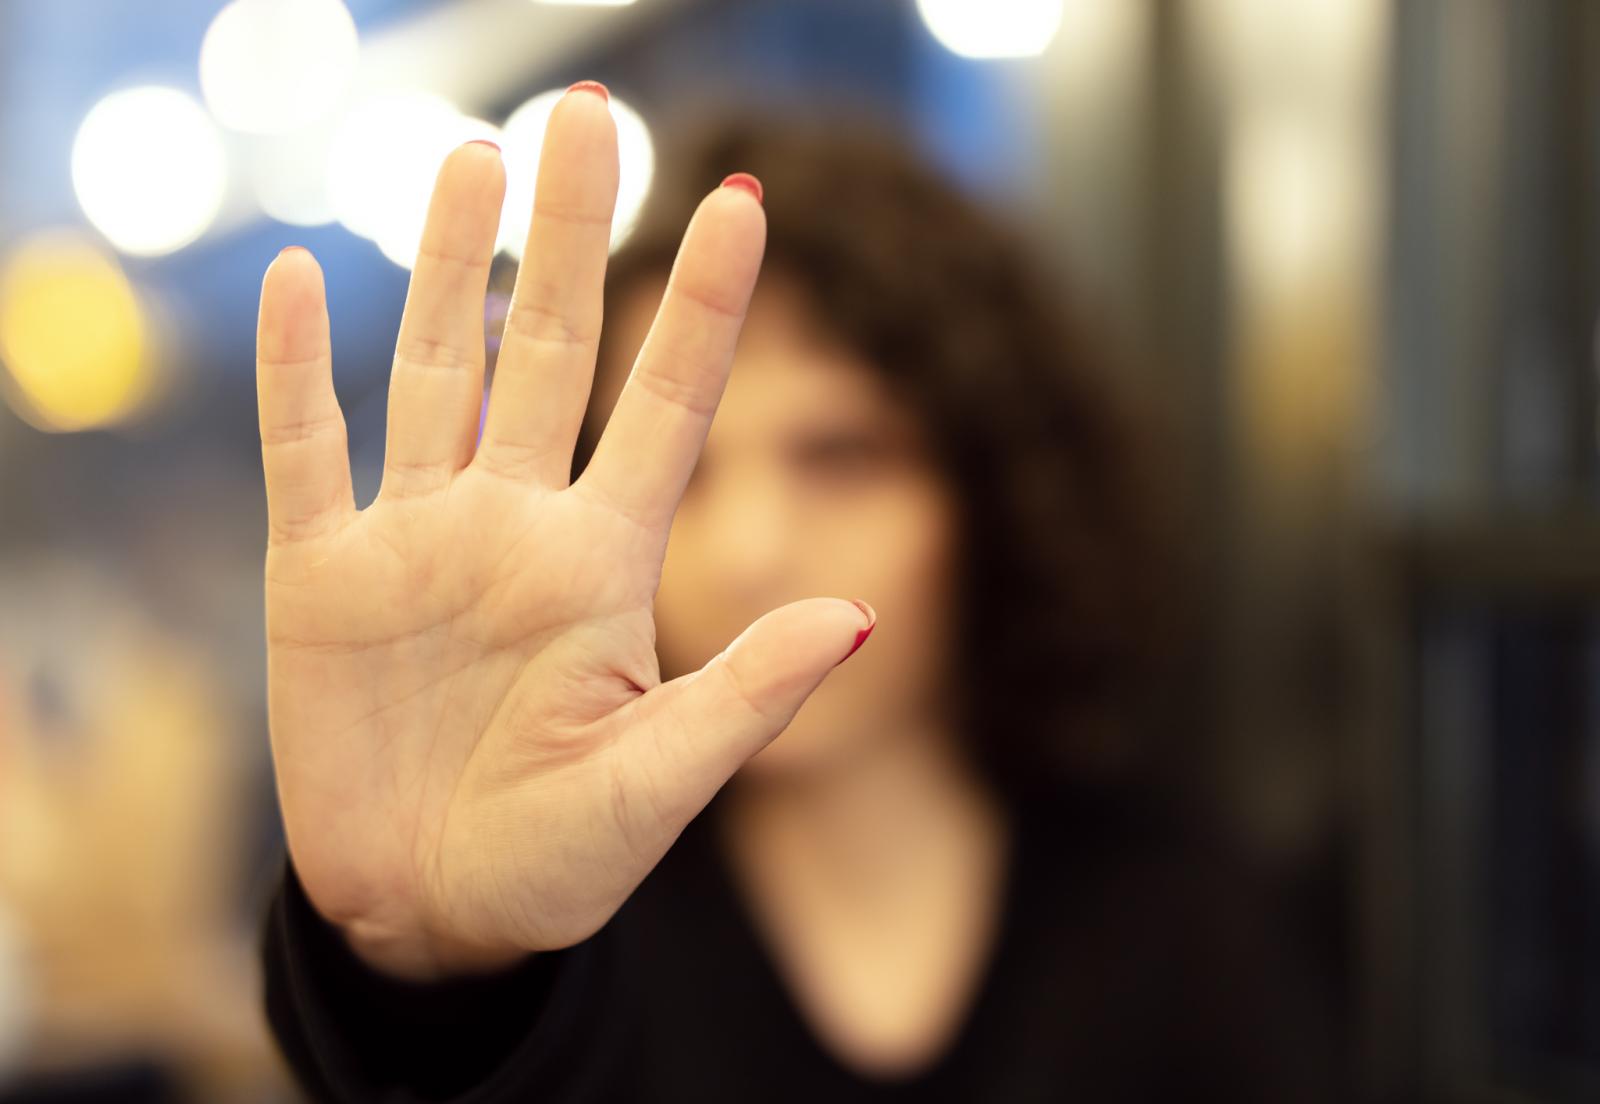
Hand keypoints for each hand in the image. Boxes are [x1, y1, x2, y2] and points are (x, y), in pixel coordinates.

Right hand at [255, 86, 874, 981]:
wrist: (433, 917)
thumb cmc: (559, 862)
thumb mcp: (660, 785)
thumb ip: (747, 696)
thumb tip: (863, 617)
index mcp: (605, 564)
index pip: (669, 405)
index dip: (703, 307)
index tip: (745, 203)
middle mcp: (516, 527)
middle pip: (549, 349)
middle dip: (570, 234)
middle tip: (591, 116)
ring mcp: (416, 541)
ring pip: (435, 371)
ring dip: (448, 266)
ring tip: (473, 155)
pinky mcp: (321, 576)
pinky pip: (303, 450)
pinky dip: (294, 369)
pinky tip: (303, 279)